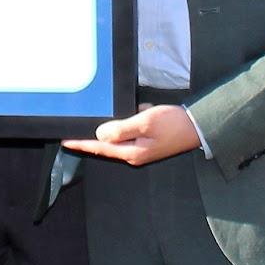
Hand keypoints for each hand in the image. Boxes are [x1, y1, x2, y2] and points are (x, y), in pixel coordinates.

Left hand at [64, 104, 198, 165]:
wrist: (199, 127)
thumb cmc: (174, 124)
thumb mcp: (145, 122)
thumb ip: (121, 128)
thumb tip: (100, 134)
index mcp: (132, 152)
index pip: (100, 148)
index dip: (82, 143)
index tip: (65, 141)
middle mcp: (134, 153)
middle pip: (108, 143)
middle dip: (100, 131)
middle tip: (84, 122)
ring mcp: (143, 148)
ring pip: (122, 133)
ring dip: (123, 121)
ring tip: (134, 112)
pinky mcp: (150, 141)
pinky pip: (134, 128)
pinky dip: (136, 118)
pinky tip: (145, 111)